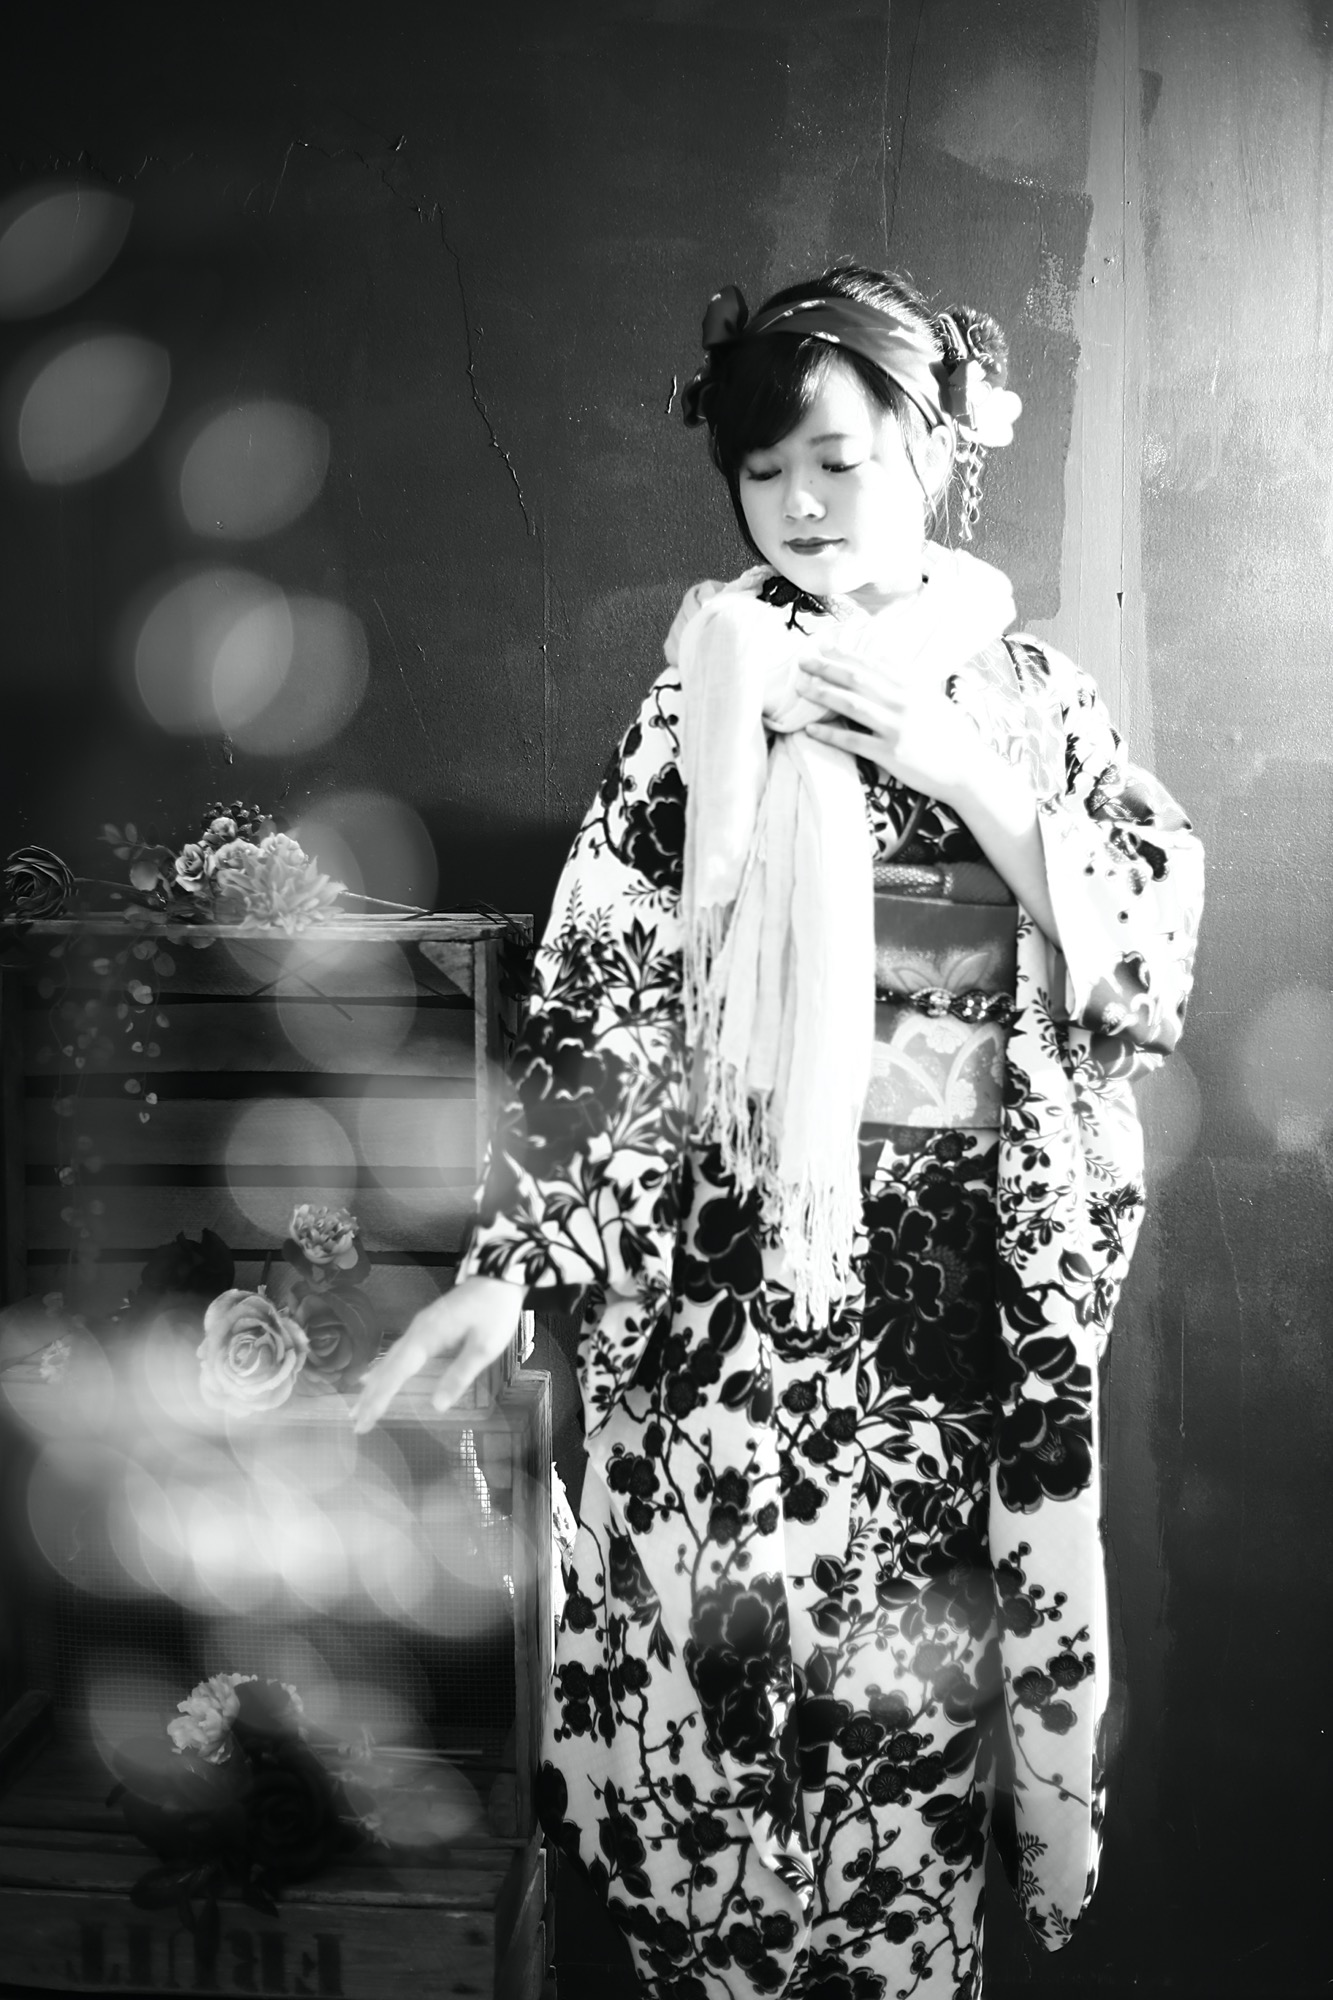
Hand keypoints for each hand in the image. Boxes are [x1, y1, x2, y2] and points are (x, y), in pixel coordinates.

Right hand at [351, 1276, 525, 1430]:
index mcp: (429, 1335)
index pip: (397, 1372)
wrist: (498, 1278)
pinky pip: (397, 1352)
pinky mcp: (425, 1326)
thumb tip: (437, 1405)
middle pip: (387, 1367)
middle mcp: (417, 1330)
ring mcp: (419, 1327)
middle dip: (370, 1396)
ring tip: (357, 1407)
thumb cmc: (495, 1312)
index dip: (380, 1397)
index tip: (366, 1419)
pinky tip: (374, 1378)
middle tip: (356, 1423)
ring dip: (374, 1384)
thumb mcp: (485, 1347)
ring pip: (389, 1359)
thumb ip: (459, 1375)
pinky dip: (383, 1369)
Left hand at [798, 649, 990, 807]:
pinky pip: (853, 740)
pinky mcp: (890, 753)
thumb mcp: (933, 699)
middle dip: (826, 667)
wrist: (968, 770)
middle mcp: (903, 702)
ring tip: (801, 687)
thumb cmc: (951, 735)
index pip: (872, 664)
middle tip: (802, 660)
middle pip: (856, 679)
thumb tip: (885, 658)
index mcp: (913, 686)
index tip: (824, 646)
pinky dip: (830, 734)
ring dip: (823, 694)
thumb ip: (908, 680)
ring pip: (851, 704)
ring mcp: (896, 727)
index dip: (845, 654)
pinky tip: (810, 729)